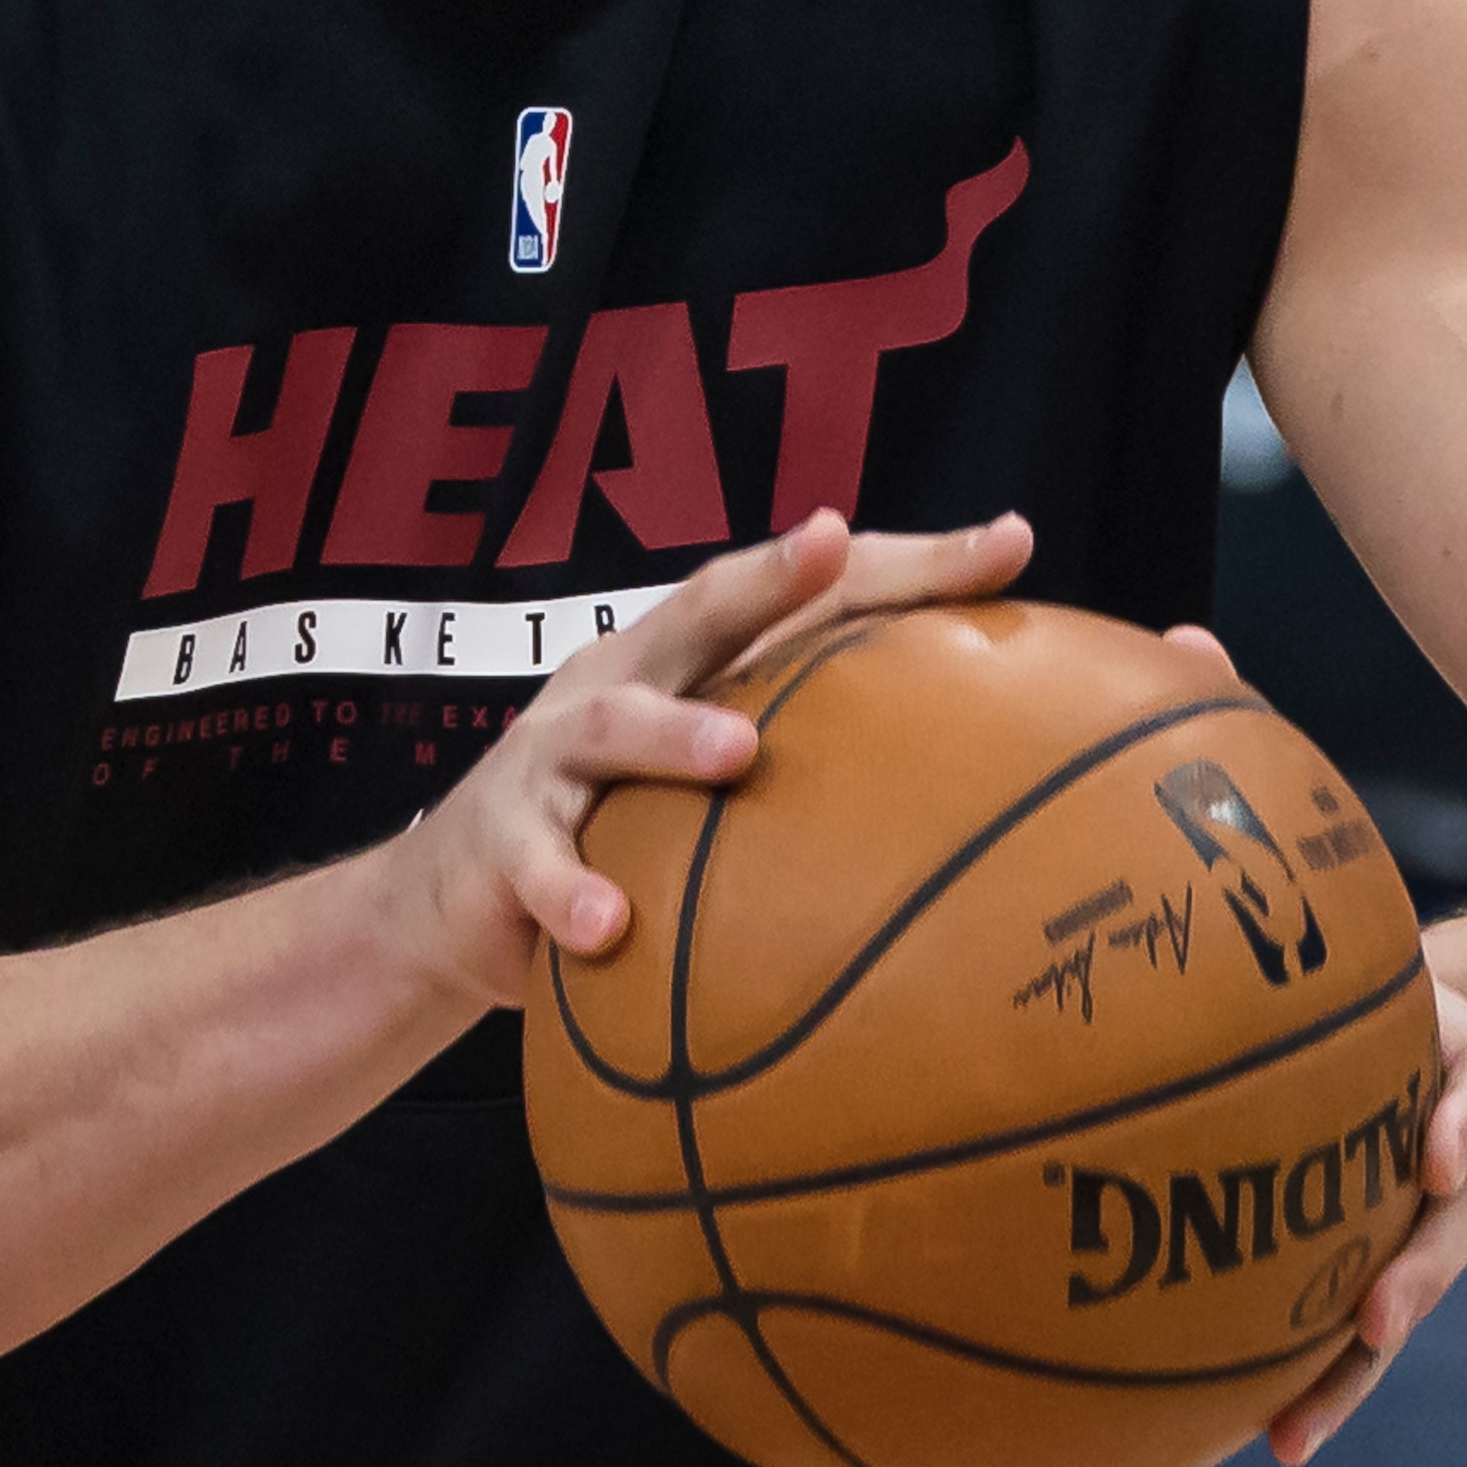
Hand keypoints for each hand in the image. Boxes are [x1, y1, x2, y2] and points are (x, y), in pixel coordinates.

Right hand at [374, 508, 1033, 1005]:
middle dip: (770, 573)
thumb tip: (1005, 792)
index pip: (816, 594)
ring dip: (678, 734)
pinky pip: (543, 864)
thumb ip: (825, 768)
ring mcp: (556, 752)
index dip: (908, 563)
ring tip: (738, 754)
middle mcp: (630, 677)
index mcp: (701, 659)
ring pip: (619, 723)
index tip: (1011, 540)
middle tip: (829, 542)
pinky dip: (574, 892)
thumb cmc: (625, 827)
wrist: (455, 903)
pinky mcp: (503, 839)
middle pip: (705, 606)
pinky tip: (611, 927)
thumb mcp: (718, 782)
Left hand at [1266, 975, 1466, 1466]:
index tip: (1440, 1155)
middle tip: (1379, 1318)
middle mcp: (1455, 1165)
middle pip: (1454, 1228)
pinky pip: (1349, 1342)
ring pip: (1399, 1307)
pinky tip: (1267, 1440)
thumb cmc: (1374, 995)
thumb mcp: (1380, 963)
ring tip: (1296, 1429)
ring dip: (1353, 1370)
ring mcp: (1416, 1228)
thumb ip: (1342, 955)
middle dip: (1417, 1278)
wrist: (1401, 1037)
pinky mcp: (1370, 1273)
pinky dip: (1318, 1391)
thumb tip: (1227, 910)